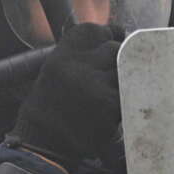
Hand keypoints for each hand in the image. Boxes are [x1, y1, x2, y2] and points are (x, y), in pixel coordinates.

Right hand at [7, 23, 125, 171]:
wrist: (44, 143)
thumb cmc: (53, 107)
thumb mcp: (57, 71)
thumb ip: (82, 55)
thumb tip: (118, 35)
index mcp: (62, 56)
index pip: (94, 30)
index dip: (108, 34)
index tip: (114, 41)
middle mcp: (77, 66)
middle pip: (114, 49)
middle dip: (118, 62)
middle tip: (111, 79)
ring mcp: (94, 84)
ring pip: (125, 70)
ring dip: (123, 81)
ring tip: (109, 97)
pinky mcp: (110, 103)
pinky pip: (129, 92)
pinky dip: (125, 100)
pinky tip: (112, 111)